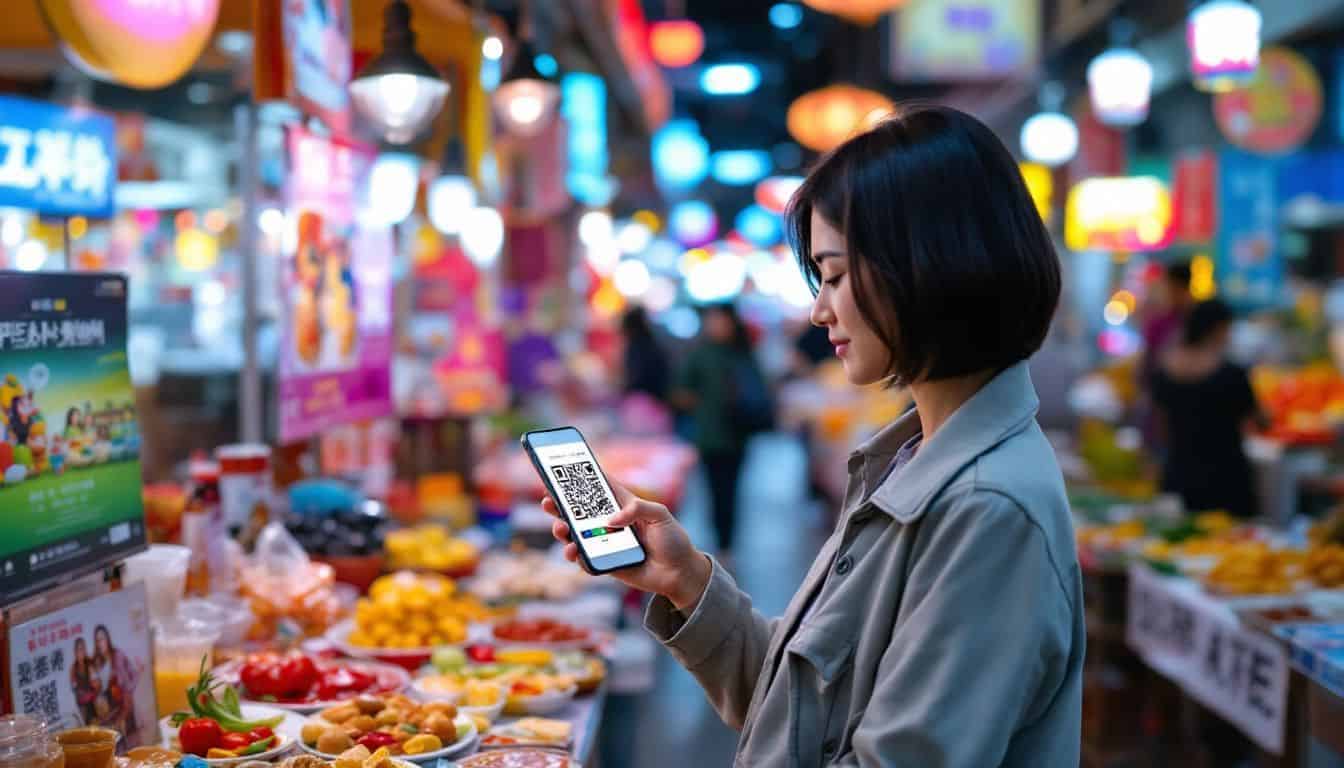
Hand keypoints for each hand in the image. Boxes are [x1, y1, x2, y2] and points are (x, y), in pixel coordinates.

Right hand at [544, 483, 710, 611]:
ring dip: (563, 530)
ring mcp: (605, 543)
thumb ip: (638, 509)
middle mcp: (610, 522)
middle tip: (548, 502)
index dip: (580, 479)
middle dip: (560, 505)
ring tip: (561, 529)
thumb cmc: (673, 540)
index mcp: (623, 504)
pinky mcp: (605, 563)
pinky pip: (584, 559)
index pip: (598, 487)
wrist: (679, 573)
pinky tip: (574, 552)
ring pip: (575, 534)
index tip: (561, 472)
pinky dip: (575, 555)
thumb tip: (611, 520)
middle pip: (579, 511)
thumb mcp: (661, 515)